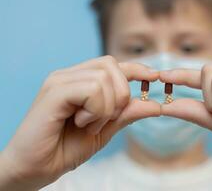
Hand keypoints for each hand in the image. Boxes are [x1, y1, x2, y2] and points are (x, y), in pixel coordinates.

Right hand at [0, 56, 159, 190]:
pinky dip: (95, 110)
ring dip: (105, 107)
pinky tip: (80, 122)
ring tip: (87, 124)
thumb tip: (155, 104)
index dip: (136, 68)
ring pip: (103, 78)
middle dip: (120, 95)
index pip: (113, 65)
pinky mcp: (54, 91)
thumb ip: (126, 114)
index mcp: (79, 82)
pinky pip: (91, 89)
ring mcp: (60, 81)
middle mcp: (69, 75)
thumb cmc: (65, 148)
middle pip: (111, 66)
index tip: (154, 76)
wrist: (35, 168)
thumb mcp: (105, 130)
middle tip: (104, 119)